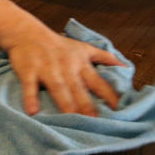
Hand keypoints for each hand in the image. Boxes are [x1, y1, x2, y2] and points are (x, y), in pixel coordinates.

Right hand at [6, 26, 124, 115]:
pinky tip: (33, 112)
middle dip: (87, 105)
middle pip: (78, 88)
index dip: (108, 95)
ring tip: (71, 120)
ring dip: (65, 104)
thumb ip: (105, 57)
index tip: (119, 110)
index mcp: (81, 63)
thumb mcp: (84, 47)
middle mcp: (66, 67)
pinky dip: (31, 98)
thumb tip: (126, 67)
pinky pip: (30, 86)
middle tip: (95, 122)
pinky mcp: (29, 71)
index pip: (98, 81)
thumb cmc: (59, 44)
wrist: (27, 32)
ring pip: (58, 88)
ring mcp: (47, 69)